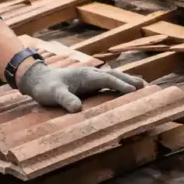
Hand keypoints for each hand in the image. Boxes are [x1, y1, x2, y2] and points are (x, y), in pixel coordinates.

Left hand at [17, 62, 146, 112]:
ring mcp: (90, 78)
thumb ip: (65, 99)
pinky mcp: (89, 83)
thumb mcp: (53, 94)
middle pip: (114, 75)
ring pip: (112, 77)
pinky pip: (107, 82)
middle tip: (145, 86)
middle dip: (129, 80)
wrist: (38, 79)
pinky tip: (124, 88)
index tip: (134, 90)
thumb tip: (78, 108)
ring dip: (126, 80)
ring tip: (142, 85)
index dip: (120, 84)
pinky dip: (118, 84)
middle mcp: (90, 74)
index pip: (107, 79)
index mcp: (85, 75)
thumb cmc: (45, 87)